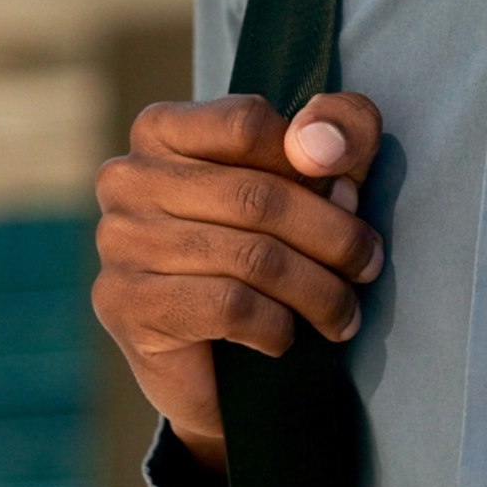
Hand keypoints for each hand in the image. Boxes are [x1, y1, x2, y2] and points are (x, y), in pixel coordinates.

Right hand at [92, 91, 384, 474]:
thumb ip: (339, 128)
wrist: (217, 363)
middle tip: (367, 265)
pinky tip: (284, 335)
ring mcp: (119, 243)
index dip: (312, 160)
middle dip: (333, 236)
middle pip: (257, 196)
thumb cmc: (274, 239)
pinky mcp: (125, 306)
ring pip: (251, 258)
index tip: (350, 195)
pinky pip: (229, 307)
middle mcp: (128, 178)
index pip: (249, 123)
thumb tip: (320, 146)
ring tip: (343, 312)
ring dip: (317, 291)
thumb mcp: (322, 168)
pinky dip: (275, 325)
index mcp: (165, 128)